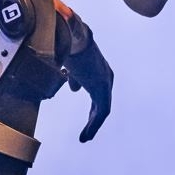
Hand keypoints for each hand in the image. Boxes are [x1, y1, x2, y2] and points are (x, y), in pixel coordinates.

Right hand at [63, 20, 113, 141]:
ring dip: (93, 124)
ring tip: (85, 137)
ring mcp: (106, 82)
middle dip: (94, 118)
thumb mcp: (71, 63)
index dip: (93, 108)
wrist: (70, 37)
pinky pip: (101, 112)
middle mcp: (106, 76)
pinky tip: (86, 134)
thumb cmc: (68, 46)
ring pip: (102, 109)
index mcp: (100, 70)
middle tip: (87, 133)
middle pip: (102, 102)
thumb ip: (75, 77)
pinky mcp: (102, 88)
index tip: (88, 120)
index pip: (99, 93)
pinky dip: (94, 124)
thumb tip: (75, 88)